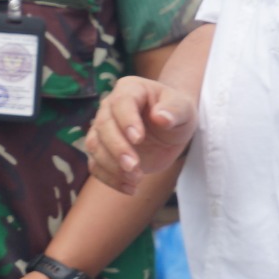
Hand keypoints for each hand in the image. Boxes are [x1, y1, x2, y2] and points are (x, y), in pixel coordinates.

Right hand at [86, 75, 196, 194]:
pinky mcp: (103, 151)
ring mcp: (103, 129)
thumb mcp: (184, 109)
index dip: (126, 120)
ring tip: (136, 180)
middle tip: (134, 167)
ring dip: (111, 166)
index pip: (122, 103)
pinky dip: (109, 179)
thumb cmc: (177, 113)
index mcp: (129, 90)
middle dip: (117, 148)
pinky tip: (130, 188)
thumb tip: (160, 118)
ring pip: (94, 146)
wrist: (170, 127)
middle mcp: (110, 107)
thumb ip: (174, 111)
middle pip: (103, 126)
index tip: (138, 139)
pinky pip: (96, 165)